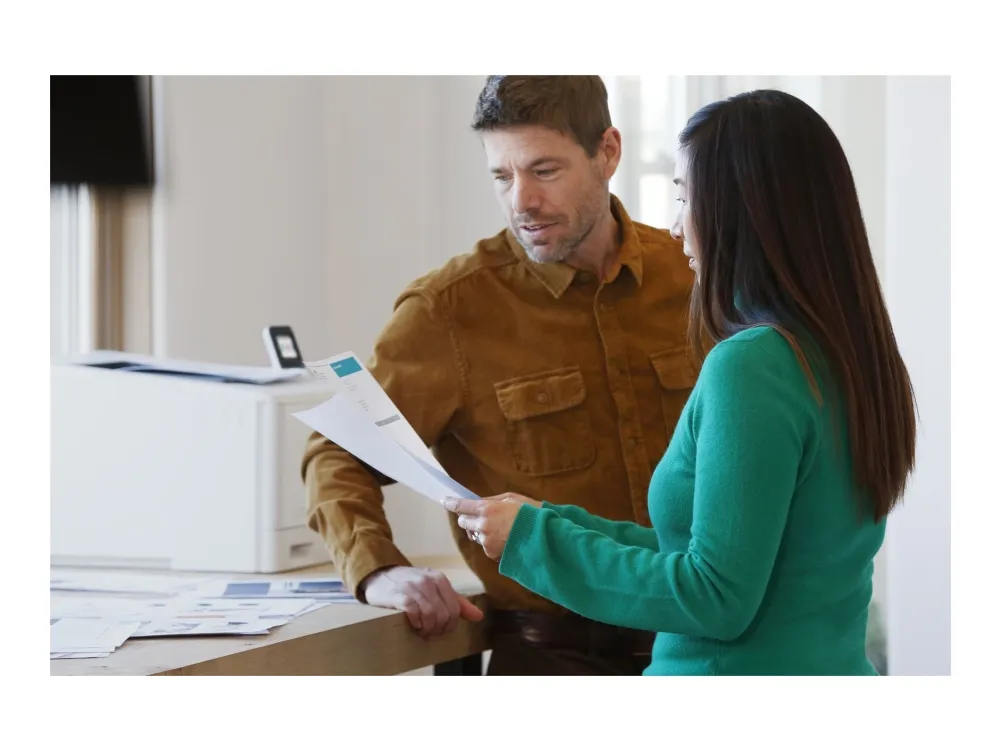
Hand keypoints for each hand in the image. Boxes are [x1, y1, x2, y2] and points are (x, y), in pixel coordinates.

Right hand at [359, 566, 483, 638]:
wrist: (379, 576)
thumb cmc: (409, 586)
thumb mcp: (434, 589)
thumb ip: (457, 602)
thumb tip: (478, 616)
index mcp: (440, 579)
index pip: (455, 609)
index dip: (449, 625)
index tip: (440, 631)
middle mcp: (428, 581)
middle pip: (444, 615)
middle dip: (438, 630)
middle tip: (429, 634)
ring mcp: (413, 587)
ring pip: (431, 615)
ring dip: (427, 629)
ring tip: (421, 631)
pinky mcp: (399, 594)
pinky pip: (414, 611)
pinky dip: (416, 622)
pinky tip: (413, 624)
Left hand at [444, 493, 540, 560]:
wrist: (544, 537)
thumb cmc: (531, 513)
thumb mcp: (512, 498)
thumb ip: (493, 500)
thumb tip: (479, 501)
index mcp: (486, 509)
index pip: (461, 506)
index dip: (451, 503)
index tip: (446, 501)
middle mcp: (482, 525)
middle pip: (463, 522)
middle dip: (467, 518)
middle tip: (477, 515)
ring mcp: (486, 541)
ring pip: (475, 534)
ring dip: (480, 531)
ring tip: (499, 528)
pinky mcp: (491, 554)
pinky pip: (485, 545)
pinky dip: (490, 541)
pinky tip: (504, 538)